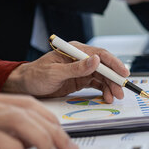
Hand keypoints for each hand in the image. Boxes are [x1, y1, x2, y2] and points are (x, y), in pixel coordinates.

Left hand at [2, 42, 129, 102]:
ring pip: (102, 77)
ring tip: (114, 97)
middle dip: (114, 79)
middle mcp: (81, 58)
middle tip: (120, 91)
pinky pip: (97, 84)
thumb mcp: (55, 73)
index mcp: (75, 51)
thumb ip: (76, 68)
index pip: (100, 55)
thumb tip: (96, 60)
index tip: (124, 73)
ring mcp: (82, 69)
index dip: (114, 64)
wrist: (25, 86)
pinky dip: (103, 90)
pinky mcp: (81, 79)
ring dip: (110, 86)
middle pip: (104, 67)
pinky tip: (106, 97)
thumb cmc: (35, 76)